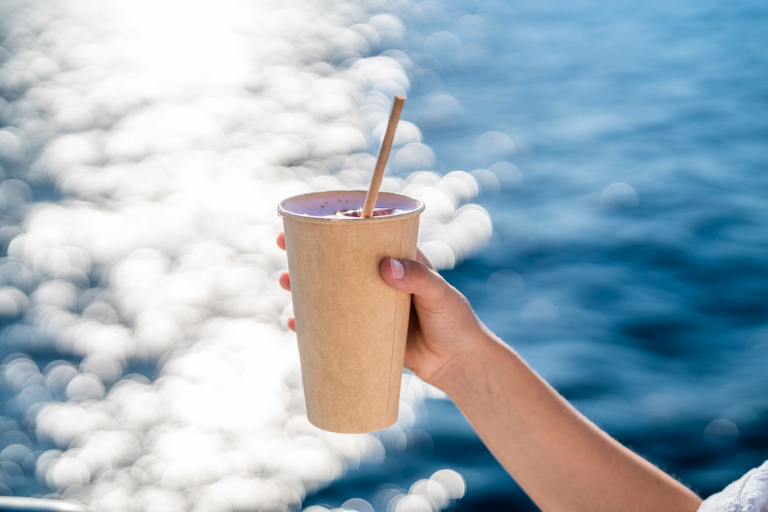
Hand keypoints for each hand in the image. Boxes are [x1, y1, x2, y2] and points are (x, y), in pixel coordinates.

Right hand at [276, 232, 484, 386]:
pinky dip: (312, 324)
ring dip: (303, 285)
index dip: (334, 223)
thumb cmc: (455, 322)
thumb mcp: (439, 295)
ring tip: (283, 282)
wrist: (458, 364)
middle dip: (308, 252)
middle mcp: (379, 278)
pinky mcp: (365, 332)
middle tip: (283, 246)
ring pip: (330, 290)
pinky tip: (294, 324)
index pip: (362, 233)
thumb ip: (417, 279)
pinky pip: (332, 325)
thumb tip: (386, 268)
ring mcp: (369, 305)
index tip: (310, 220)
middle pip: (338, 260)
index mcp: (397, 258)